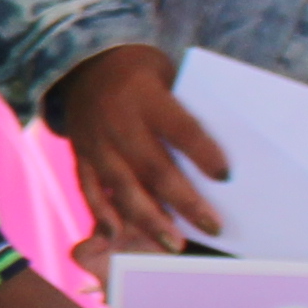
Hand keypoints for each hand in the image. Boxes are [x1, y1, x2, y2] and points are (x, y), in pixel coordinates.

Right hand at [50, 44, 226, 254]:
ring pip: (123, 186)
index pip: (180, 128)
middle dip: (185, 201)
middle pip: (154, 167)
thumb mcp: (167, 75)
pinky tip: (119, 234)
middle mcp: (118, 121)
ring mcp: (96, 142)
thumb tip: (219, 157)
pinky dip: (102, 213)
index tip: (226, 177)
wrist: (83, 64)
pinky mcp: (80, 156)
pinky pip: (90, 189)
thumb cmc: (141, 74)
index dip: (203, 153)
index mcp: (146, 96)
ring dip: (149, 219)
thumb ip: (184, 110)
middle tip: (211, 227)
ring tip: (173, 244)